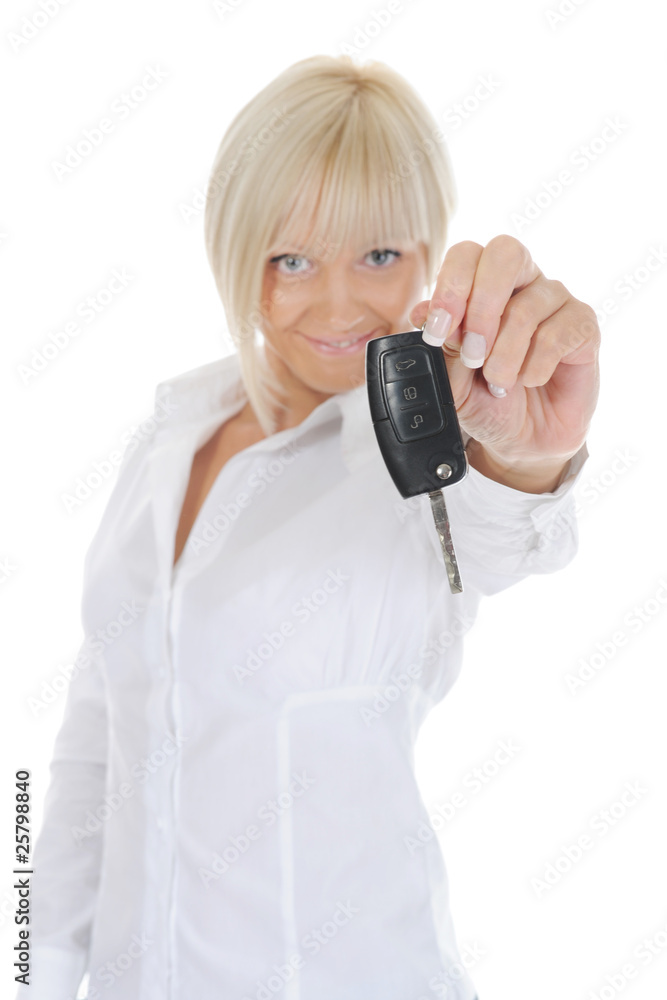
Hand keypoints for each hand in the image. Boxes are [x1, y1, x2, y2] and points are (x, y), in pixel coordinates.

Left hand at [409, 235, 599, 492]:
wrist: (521, 438)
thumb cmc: (486, 400)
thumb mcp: (451, 380)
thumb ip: (440, 346)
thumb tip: (424, 314)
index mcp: (481, 284)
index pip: (467, 253)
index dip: (452, 286)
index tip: (437, 330)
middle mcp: (521, 282)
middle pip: (505, 253)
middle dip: (482, 306)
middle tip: (473, 353)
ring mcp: (555, 300)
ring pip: (527, 307)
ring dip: (505, 355)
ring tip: (499, 384)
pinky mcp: (583, 325)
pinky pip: (558, 334)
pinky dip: (535, 366)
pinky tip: (530, 380)